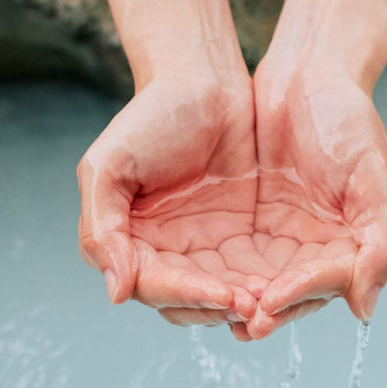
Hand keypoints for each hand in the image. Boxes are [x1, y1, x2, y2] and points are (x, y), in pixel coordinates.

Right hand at [77, 75, 263, 326]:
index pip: (152, 285)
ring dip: (242, 303)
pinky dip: (264, 284)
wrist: (204, 81)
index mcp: (127, 242)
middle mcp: (163, 252)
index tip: (220, 295)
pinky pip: (251, 272)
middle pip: (186, 300)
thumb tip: (116, 293)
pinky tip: (283, 284)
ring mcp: (203, 248)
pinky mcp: (240, 238)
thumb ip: (102, 229)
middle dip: (216, 306)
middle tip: (251, 306)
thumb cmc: (151, 115)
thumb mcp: (109, 166)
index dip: (185, 294)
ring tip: (269, 302)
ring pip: (219, 295)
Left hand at [237, 61, 386, 339]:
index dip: (301, 293)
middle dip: (266, 310)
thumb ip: (381, 244)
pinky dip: (217, 275)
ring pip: (258, 286)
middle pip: (290, 297)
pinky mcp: (247, 227)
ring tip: (220, 311)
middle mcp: (316, 252)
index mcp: (352, 245)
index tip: (274, 299)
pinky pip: (229, 262)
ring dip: (239, 301)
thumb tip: (365, 309)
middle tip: (244, 322)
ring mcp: (280, 241)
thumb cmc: (347, 118)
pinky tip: (199, 282)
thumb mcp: (373, 174)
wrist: (304, 75)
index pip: (326, 282)